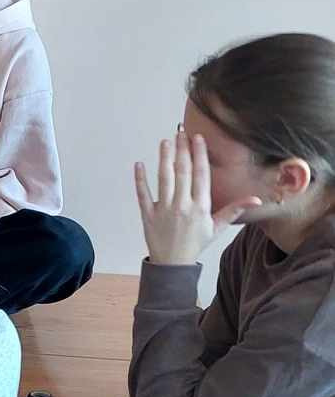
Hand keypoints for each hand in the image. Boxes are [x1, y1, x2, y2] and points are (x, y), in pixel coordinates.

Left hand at [135, 128, 259, 266]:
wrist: (173, 263)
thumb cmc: (196, 243)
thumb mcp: (217, 227)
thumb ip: (234, 210)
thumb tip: (257, 199)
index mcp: (200, 207)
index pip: (201, 175)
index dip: (199, 154)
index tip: (198, 138)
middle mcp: (182, 205)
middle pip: (182, 172)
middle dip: (182, 150)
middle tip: (181, 132)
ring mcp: (163, 209)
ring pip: (164, 179)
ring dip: (164, 158)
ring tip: (165, 141)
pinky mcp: (148, 214)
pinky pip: (143, 194)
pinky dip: (140, 179)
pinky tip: (139, 164)